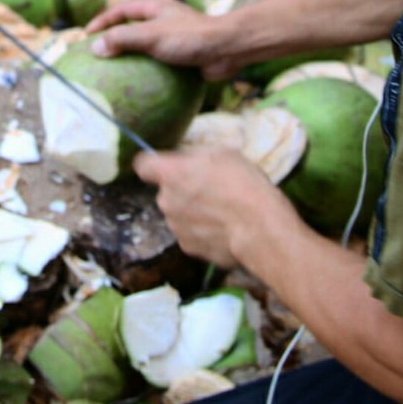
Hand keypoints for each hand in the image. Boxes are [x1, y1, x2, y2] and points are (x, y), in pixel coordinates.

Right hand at [87, 0, 249, 80]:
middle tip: (99, 55)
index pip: (122, 10)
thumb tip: (96, 48)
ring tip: (115, 73)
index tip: (87, 35)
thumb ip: (123, 39)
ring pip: (147, 47)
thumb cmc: (191, 37)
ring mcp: (175, 39)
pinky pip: (160, 63)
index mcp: (156, 8)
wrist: (229, 50)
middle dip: (116, 39)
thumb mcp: (152, 35)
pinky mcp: (184, 57)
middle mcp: (165, 21)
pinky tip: (140, 86)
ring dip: (132, 57)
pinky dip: (148, 72)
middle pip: (133, 27)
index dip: (103, 21)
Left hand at [133, 148, 296, 269]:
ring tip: (221, 213)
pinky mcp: (187, 248)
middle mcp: (165, 200)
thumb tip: (190, 164)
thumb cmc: (243, 184)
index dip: (154, 164)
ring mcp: (175, 227)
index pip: (143, 164)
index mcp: (170, 172)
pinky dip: (201, 232)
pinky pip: (189, 235)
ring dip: (192, 212)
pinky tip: (223, 230)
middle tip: (209, 190)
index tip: (166, 166)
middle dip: (182, 190)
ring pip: (178, 214)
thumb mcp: (224, 155)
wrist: (259, 227)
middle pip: (166, 192)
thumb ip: (197, 159)